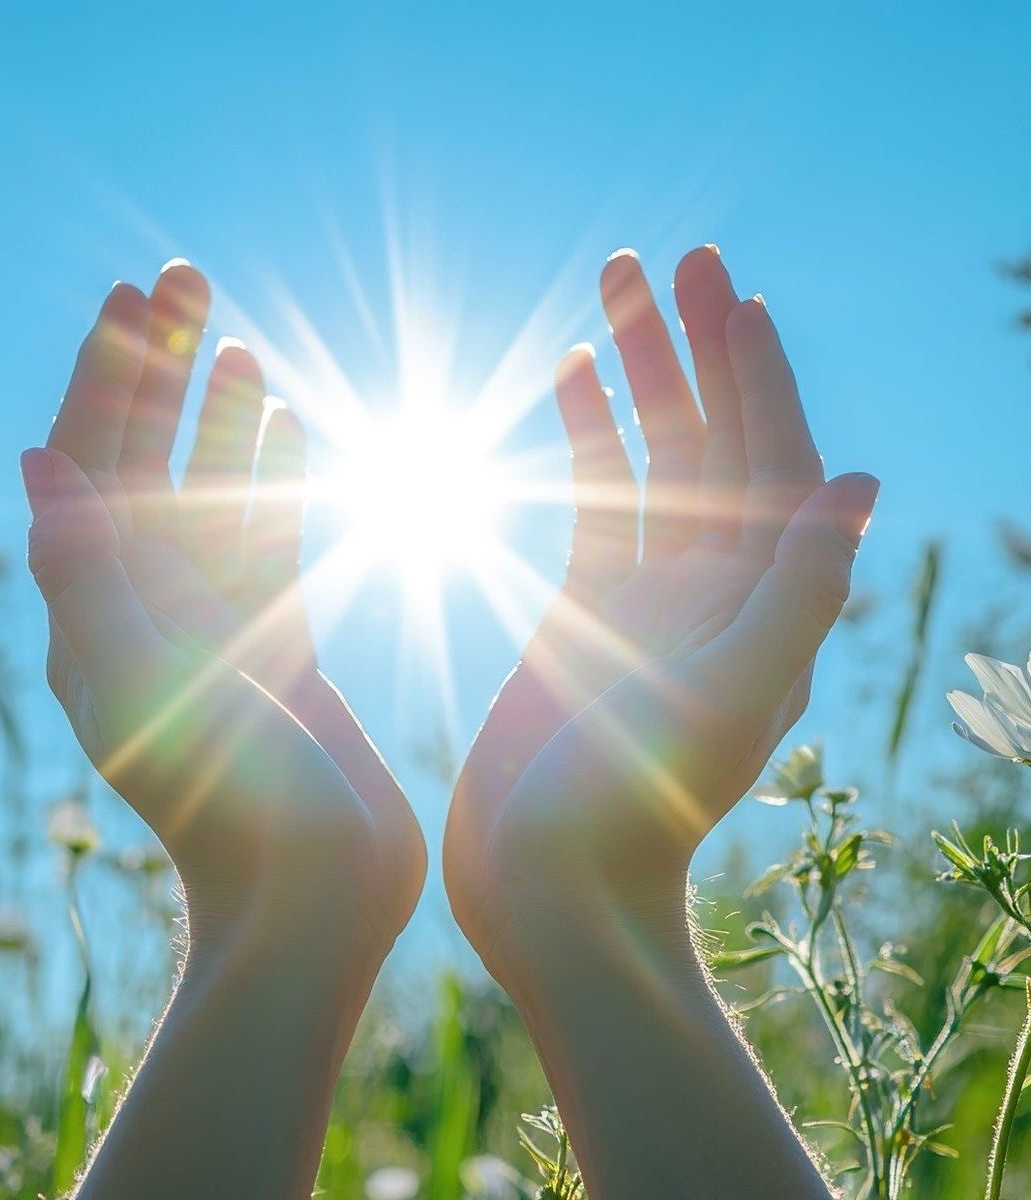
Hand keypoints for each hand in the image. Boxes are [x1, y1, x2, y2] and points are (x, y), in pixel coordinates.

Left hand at [23, 263, 424, 950]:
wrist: (312, 896)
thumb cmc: (229, 797)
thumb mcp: (143, 676)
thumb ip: (88, 570)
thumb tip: (35, 457)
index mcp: (103, 610)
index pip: (93, 462)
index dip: (110, 372)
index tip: (137, 292)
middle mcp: (149, 609)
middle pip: (152, 461)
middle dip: (167, 367)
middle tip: (193, 277)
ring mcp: (217, 627)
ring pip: (217, 494)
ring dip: (226, 417)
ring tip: (243, 345)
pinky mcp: (277, 646)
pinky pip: (273, 544)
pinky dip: (283, 484)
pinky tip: (299, 434)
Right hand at [444, 246, 877, 974]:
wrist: (555, 888)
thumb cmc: (634, 808)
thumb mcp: (728, 700)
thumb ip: (798, 595)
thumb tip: (864, 483)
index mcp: (757, 602)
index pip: (770, 460)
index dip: (757, 373)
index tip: (730, 290)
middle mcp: (714, 588)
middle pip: (711, 440)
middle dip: (692, 346)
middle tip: (665, 258)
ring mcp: (647, 596)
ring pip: (647, 461)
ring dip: (634, 374)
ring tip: (606, 294)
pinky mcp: (584, 612)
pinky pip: (592, 504)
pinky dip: (584, 439)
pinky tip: (566, 383)